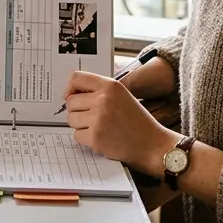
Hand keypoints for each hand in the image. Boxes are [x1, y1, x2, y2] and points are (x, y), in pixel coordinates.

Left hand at [63, 70, 179, 175]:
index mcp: (110, 86)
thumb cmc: (136, 121)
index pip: (76, 78)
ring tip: (99, 128)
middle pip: (70, 102)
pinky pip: (77, 135)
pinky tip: (101, 138)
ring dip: (80, 125)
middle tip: (91, 118)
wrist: (152, 144)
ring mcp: (98, 118)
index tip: (71, 96)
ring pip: (71, 119)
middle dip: (77, 111)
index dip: (70, 88)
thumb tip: (70, 93)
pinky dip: (85, 139)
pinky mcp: (95, 137)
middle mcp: (103, 99)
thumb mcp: (121, 96)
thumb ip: (99, 91)